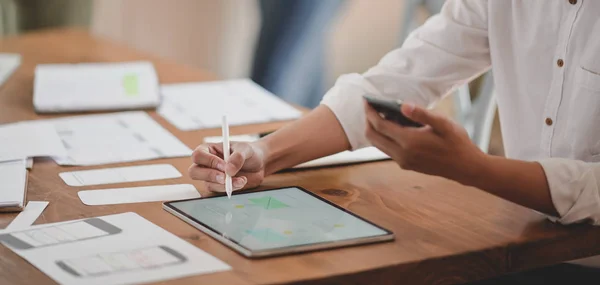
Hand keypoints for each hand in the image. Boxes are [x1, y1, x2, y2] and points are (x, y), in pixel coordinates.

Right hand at [188, 142, 265, 191]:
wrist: (259, 164)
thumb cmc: (248, 152)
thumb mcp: (245, 149)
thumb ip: (237, 157)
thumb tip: (228, 170)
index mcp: (208, 150)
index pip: (198, 155)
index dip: (209, 161)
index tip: (224, 165)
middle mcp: (206, 164)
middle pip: (194, 172)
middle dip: (210, 176)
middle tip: (225, 178)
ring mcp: (211, 177)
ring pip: (208, 184)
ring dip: (225, 184)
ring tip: (241, 179)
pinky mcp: (219, 186)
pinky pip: (219, 190)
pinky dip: (231, 188)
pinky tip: (241, 182)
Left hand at [364, 101, 486, 182]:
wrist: (465, 167)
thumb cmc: (457, 142)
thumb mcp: (443, 124)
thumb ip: (422, 114)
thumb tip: (403, 106)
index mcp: (409, 142)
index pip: (380, 126)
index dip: (370, 112)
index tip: (367, 100)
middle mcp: (402, 154)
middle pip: (372, 137)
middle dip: (368, 120)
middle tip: (370, 107)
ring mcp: (403, 161)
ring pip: (378, 145)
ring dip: (374, 130)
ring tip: (378, 114)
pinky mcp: (406, 165)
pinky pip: (386, 150)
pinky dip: (383, 137)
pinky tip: (391, 127)